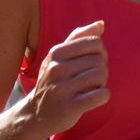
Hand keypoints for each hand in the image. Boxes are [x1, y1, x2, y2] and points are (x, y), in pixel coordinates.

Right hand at [21, 21, 109, 136]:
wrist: (36, 114)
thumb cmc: (53, 82)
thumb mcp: (58, 57)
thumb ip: (79, 38)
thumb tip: (101, 24)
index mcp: (55, 53)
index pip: (94, 42)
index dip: (101, 52)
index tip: (93, 63)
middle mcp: (56, 69)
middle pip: (99, 60)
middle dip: (102, 70)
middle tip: (92, 79)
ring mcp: (62, 89)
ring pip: (100, 76)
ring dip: (102, 83)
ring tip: (91, 88)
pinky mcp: (70, 107)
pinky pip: (101, 95)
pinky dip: (103, 96)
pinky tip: (95, 97)